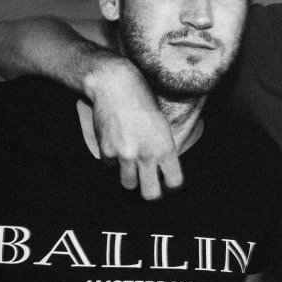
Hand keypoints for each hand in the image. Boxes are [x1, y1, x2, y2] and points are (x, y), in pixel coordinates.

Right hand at [86, 60, 180, 199]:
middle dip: (150, 192)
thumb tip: (162, 172)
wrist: (116, 87)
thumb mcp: (162, 127)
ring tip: (131, 162)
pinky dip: (113, 160)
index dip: (171, 184)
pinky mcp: (107, 151)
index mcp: (166, 148)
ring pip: (129, 184)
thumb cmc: (143, 104)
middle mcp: (147, 155)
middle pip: (150, 194)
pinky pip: (111, 167)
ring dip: (130, 176)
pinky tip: (116, 143)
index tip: (167, 181)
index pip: (174, 182)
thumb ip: (163, 151)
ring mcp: (125, 155)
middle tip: (149, 184)